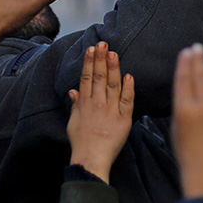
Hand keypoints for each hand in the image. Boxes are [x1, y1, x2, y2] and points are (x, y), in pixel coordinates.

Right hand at [67, 42, 133, 183]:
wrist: (90, 159)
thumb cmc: (81, 142)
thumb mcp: (73, 122)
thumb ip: (76, 104)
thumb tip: (73, 91)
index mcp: (85, 104)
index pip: (86, 78)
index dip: (89, 62)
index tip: (92, 49)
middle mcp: (97, 104)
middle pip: (99, 77)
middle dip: (101, 59)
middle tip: (103, 43)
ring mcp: (110, 111)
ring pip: (112, 85)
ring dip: (113, 68)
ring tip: (113, 53)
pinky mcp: (123, 119)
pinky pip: (127, 101)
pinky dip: (128, 88)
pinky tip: (129, 76)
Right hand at [172, 44, 202, 197]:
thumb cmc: (188, 151)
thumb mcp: (177, 126)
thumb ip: (186, 104)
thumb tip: (196, 85)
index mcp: (184, 109)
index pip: (184, 78)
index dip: (186, 62)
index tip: (188, 51)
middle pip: (201, 75)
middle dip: (198, 60)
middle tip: (197, 47)